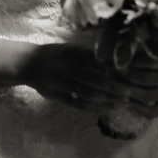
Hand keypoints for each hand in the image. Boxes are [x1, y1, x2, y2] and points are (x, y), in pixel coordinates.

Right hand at [19, 42, 134, 112]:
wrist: (28, 64)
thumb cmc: (54, 54)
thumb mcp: (70, 48)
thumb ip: (88, 54)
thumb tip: (112, 58)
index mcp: (72, 54)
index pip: (96, 62)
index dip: (112, 70)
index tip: (128, 74)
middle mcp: (68, 68)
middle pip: (94, 80)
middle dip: (113, 88)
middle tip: (129, 93)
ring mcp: (63, 84)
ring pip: (87, 94)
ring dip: (106, 100)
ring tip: (121, 103)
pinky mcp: (58, 96)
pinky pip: (77, 104)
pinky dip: (92, 108)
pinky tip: (104, 109)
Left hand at [119, 38, 157, 119]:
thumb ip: (145, 45)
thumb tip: (120, 45)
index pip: (146, 62)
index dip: (128, 61)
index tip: (114, 59)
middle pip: (143, 79)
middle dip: (124, 76)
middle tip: (109, 73)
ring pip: (145, 96)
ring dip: (127, 91)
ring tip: (113, 86)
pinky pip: (151, 111)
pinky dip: (137, 109)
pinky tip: (125, 102)